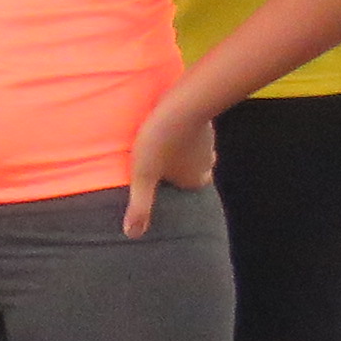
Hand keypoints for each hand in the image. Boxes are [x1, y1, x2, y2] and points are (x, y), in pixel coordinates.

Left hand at [123, 99, 216, 233]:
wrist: (181, 106)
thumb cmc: (159, 142)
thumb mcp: (143, 177)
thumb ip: (140, 206)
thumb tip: (133, 234)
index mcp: (195, 180)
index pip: (186, 188)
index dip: (171, 184)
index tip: (156, 178)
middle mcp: (208, 163)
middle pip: (193, 169)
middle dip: (178, 167)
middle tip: (156, 160)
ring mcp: (208, 141)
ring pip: (194, 149)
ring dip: (179, 147)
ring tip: (157, 142)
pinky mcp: (204, 120)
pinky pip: (192, 128)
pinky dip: (182, 129)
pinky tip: (165, 122)